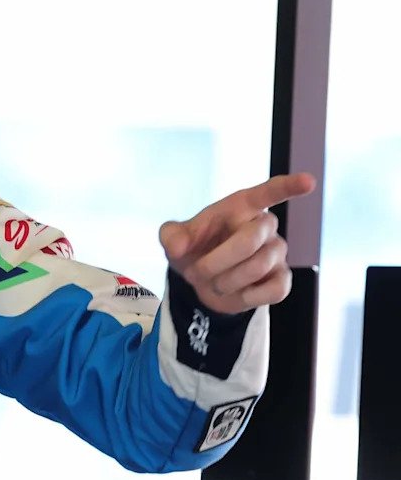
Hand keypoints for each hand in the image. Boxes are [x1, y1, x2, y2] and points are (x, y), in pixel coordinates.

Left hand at [158, 173, 316, 314]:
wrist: (199, 280)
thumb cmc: (193, 248)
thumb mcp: (173, 239)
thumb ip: (171, 236)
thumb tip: (177, 247)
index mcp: (241, 207)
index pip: (268, 192)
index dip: (288, 187)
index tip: (308, 182)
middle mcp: (264, 226)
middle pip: (252, 239)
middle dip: (217, 260)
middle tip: (196, 272)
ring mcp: (277, 253)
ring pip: (259, 266)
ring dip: (226, 280)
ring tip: (214, 282)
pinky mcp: (282, 279)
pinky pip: (274, 291)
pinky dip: (247, 297)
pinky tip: (236, 292)